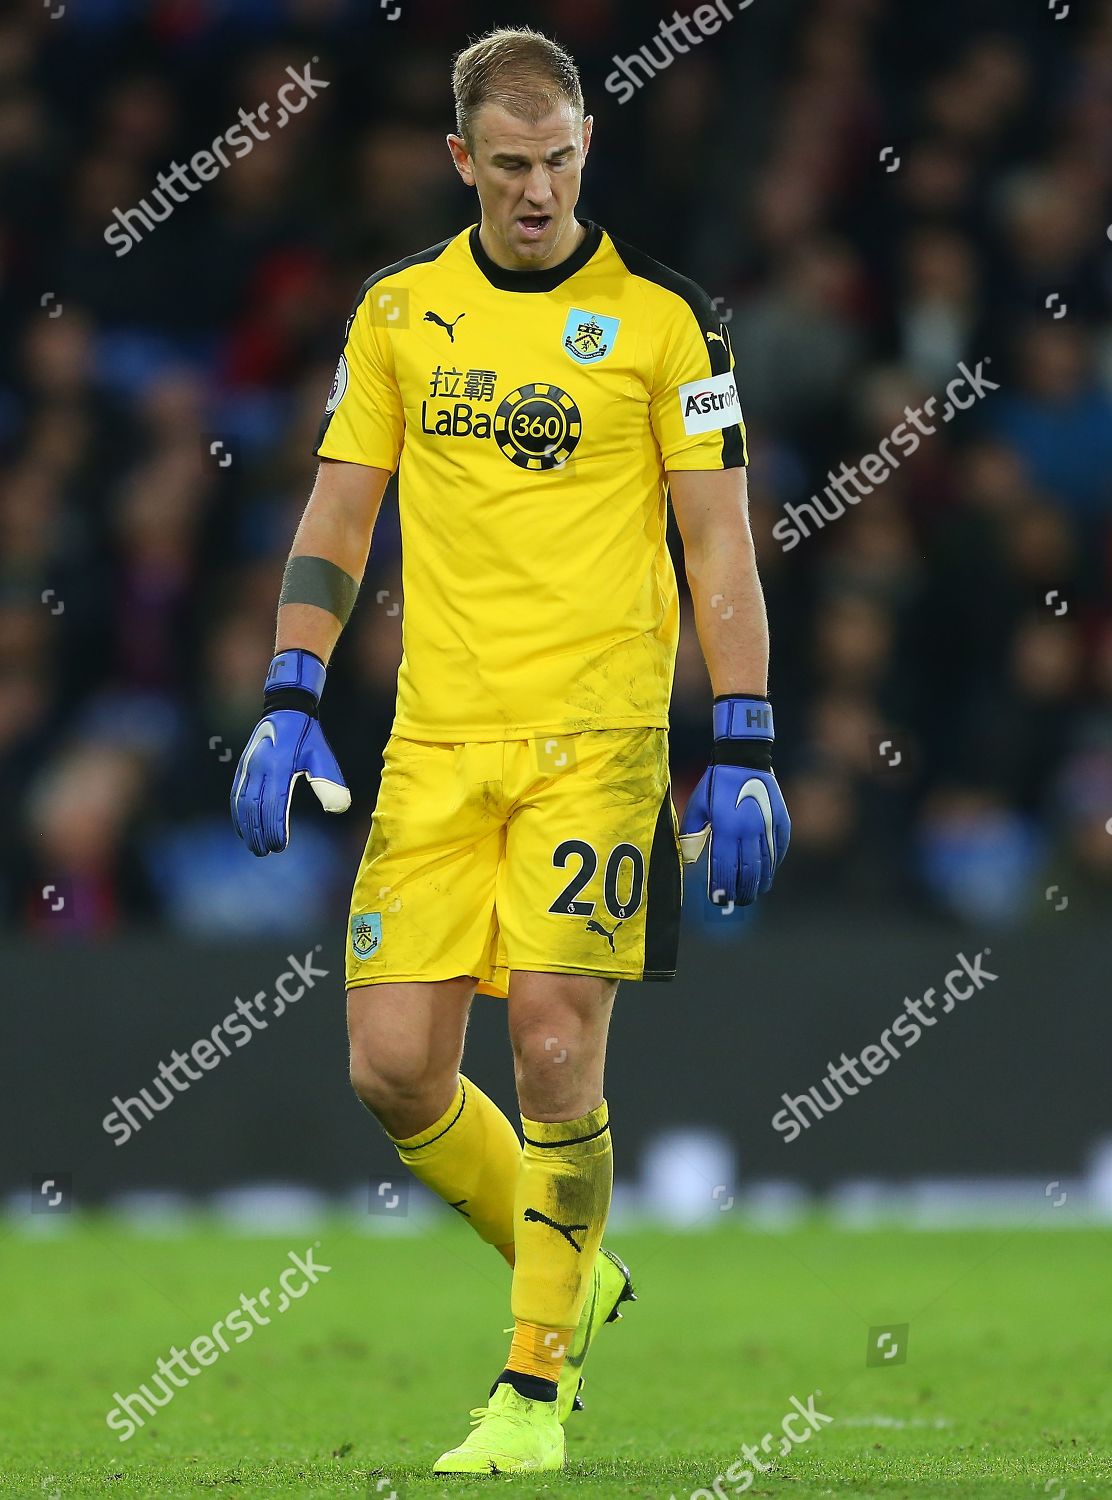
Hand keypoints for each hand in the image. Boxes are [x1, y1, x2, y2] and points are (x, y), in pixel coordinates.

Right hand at [230, 650, 350, 856]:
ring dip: (247, 827)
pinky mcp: (243, 767)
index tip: (280, 845)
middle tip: (265, 852)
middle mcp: (260, 767)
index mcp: (280, 766)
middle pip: (254, 808)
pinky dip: (237, 814)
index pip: (274, 804)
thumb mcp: (323, 756)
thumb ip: (330, 783)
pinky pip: (235, 794)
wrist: (286, 709)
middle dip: (259, 832)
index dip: (275, 827)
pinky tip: (242, 829)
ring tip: (254, 847)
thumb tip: (339, 808)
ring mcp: (248, 767)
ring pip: (242, 803)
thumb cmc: (308, 736)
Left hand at [678, 696, 789, 906]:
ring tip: (754, 893)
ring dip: (761, 882)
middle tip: (738, 901)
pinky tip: (768, 872)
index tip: (718, 899)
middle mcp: (749, 830)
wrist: (744, 758)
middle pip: (748, 872)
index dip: (722, 887)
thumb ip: (692, 834)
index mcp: (726, 828)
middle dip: (743, 891)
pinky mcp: (782, 822)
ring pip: (767, 864)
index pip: (725, 867)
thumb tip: (690, 859)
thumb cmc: (715, 784)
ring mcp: (768, 827)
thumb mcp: (697, 807)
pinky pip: (778, 849)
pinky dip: (773, 864)